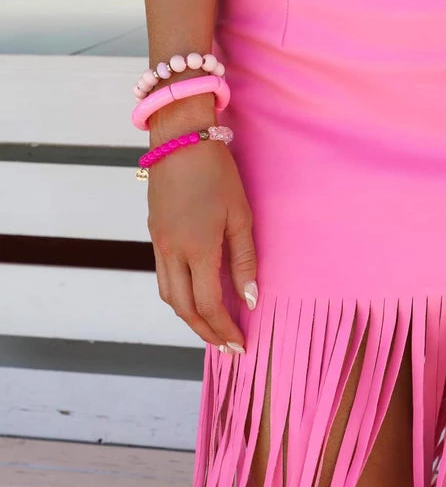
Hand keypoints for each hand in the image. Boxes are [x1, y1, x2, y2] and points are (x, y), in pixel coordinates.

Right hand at [146, 98, 257, 350]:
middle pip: (183, 308)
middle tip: (227, 347)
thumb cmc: (218, 173)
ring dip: (189, 317)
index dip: (224, 330)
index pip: (208, 305)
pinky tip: (196, 298)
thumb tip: (250, 300)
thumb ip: (245, 261)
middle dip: (205, 332)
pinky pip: (164, 277)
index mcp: (197, 248)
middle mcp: (172, 251)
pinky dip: (179, 296)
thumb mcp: (241, 216)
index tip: (241, 344)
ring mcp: (159, 243)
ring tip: (213, 328)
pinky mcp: (154, 234)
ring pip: (168, 295)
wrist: (180, 139)